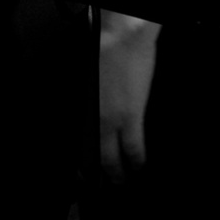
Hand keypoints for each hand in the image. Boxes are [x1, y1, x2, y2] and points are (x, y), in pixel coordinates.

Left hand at [97, 12, 158, 178]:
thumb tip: (91, 115)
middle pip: (94, 157)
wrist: (119, 38)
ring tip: (126, 177)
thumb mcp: (84, 80)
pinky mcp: (131, 116)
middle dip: (101, 174)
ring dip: (120, 173)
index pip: (79, 145)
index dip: (82, 164)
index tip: (85, 172)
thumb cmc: (100, 50)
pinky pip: (134, 148)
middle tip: (108, 181)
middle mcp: (92, 119)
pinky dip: (137, 161)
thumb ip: (88, 102)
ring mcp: (110, 120)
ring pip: (113, 158)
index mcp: (81, 110)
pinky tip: (140, 165)